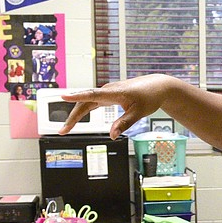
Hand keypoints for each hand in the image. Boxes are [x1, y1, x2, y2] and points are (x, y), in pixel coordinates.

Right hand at [59, 74, 175, 138]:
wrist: (157, 87)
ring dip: (76, 115)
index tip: (63, 97)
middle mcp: (108, 91)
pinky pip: (92, 102)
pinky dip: (84, 110)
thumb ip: (125, 124)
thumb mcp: (139, 113)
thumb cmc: (149, 96)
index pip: (92, 95)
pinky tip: (77, 118)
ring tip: (66, 128)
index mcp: (114, 92)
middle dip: (72, 117)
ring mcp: (107, 93)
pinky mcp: (109, 95)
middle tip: (63, 130)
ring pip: (87, 103)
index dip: (77, 97)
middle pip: (85, 103)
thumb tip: (113, 135)